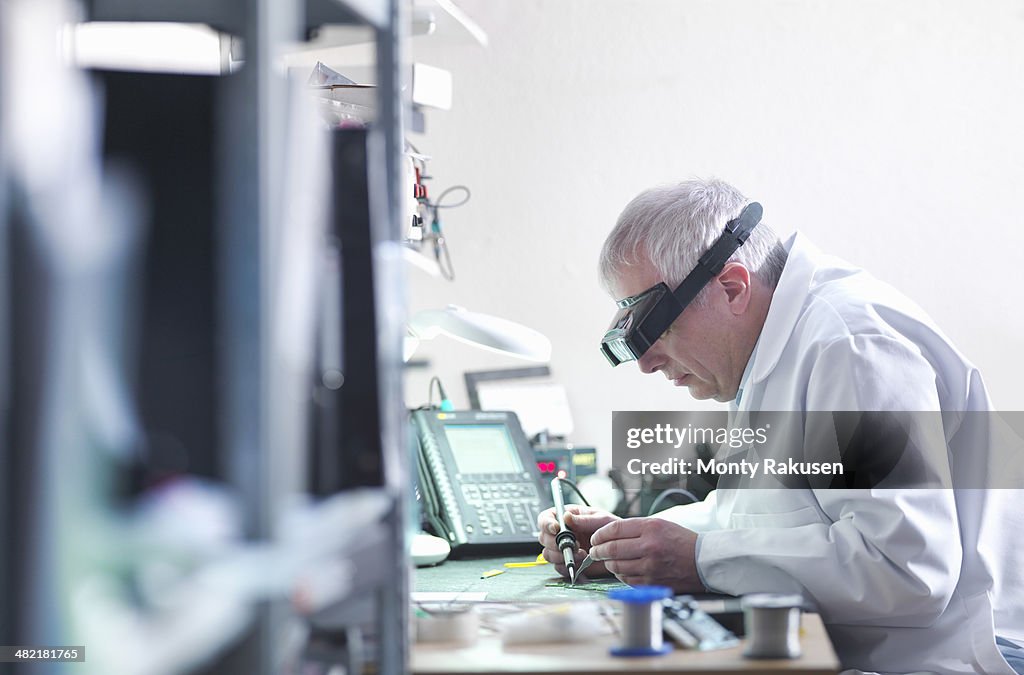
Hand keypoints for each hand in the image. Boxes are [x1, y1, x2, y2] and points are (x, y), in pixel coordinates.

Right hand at [537, 504, 618, 579]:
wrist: (619, 549)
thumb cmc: (610, 529)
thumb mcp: (600, 519)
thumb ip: (583, 519)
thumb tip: (566, 517)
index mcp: (565, 517)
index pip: (545, 518)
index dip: (546, 524)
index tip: (556, 529)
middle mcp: (561, 533)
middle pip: (543, 538)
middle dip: (555, 543)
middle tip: (573, 544)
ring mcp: (562, 549)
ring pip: (547, 554)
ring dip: (561, 556)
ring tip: (580, 554)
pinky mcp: (567, 562)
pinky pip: (558, 567)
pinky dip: (567, 566)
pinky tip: (580, 562)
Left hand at [589, 517, 704, 591]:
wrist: (703, 561)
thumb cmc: (680, 541)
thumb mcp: (659, 524)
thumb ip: (635, 528)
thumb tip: (608, 535)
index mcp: (651, 528)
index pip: (615, 529)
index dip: (600, 534)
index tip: (595, 538)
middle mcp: (650, 547)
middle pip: (612, 549)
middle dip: (598, 550)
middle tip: (594, 551)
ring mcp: (650, 567)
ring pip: (617, 566)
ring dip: (608, 563)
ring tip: (607, 560)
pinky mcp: (652, 582)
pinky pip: (626, 579)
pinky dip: (620, 574)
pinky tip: (621, 570)